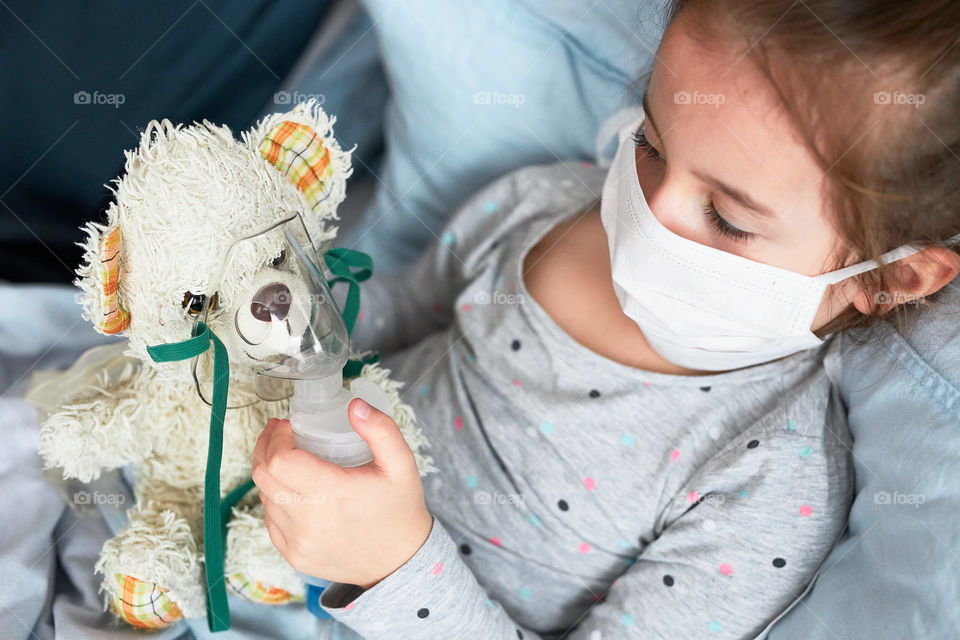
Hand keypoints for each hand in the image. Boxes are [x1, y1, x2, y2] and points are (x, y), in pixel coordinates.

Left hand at [252, 398, 432, 589]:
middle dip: (265, 448)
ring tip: (288, 460)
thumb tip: (355, 405)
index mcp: (333, 494)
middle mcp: (309, 522)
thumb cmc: (400, 509)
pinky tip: (293, 490)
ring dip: (270, 474)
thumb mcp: (401, 464)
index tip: (288, 426)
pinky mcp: (295, 556)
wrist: (401, 562)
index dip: (276, 438)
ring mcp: (298, 542)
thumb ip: (381, 430)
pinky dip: (275, 500)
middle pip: (263, 476)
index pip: (280, 461)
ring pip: (265, 498)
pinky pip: (270, 521)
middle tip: (278, 433)